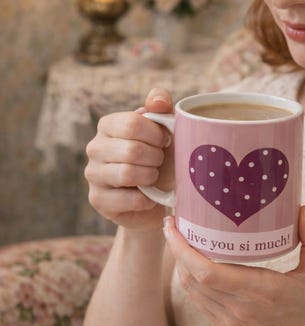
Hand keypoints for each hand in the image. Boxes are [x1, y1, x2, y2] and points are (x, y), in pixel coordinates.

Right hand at [84, 87, 173, 230]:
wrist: (156, 197)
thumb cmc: (159, 159)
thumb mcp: (164, 131)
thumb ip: (161, 107)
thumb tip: (157, 100)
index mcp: (108, 125)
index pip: (132, 124)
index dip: (157, 135)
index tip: (165, 142)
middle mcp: (94, 147)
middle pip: (131, 150)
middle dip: (156, 158)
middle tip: (160, 162)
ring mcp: (93, 174)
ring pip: (127, 173)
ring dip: (150, 177)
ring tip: (154, 177)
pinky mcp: (98, 200)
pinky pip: (130, 199)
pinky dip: (147, 200)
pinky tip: (149, 197)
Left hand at [163, 206, 304, 325]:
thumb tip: (303, 208)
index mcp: (260, 290)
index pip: (207, 272)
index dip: (183, 250)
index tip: (174, 226)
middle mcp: (239, 307)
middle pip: (191, 278)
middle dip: (176, 251)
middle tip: (174, 225)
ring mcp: (229, 320)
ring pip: (190, 290)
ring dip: (180, 265)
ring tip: (180, 241)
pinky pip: (198, 301)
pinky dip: (190, 281)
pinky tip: (191, 264)